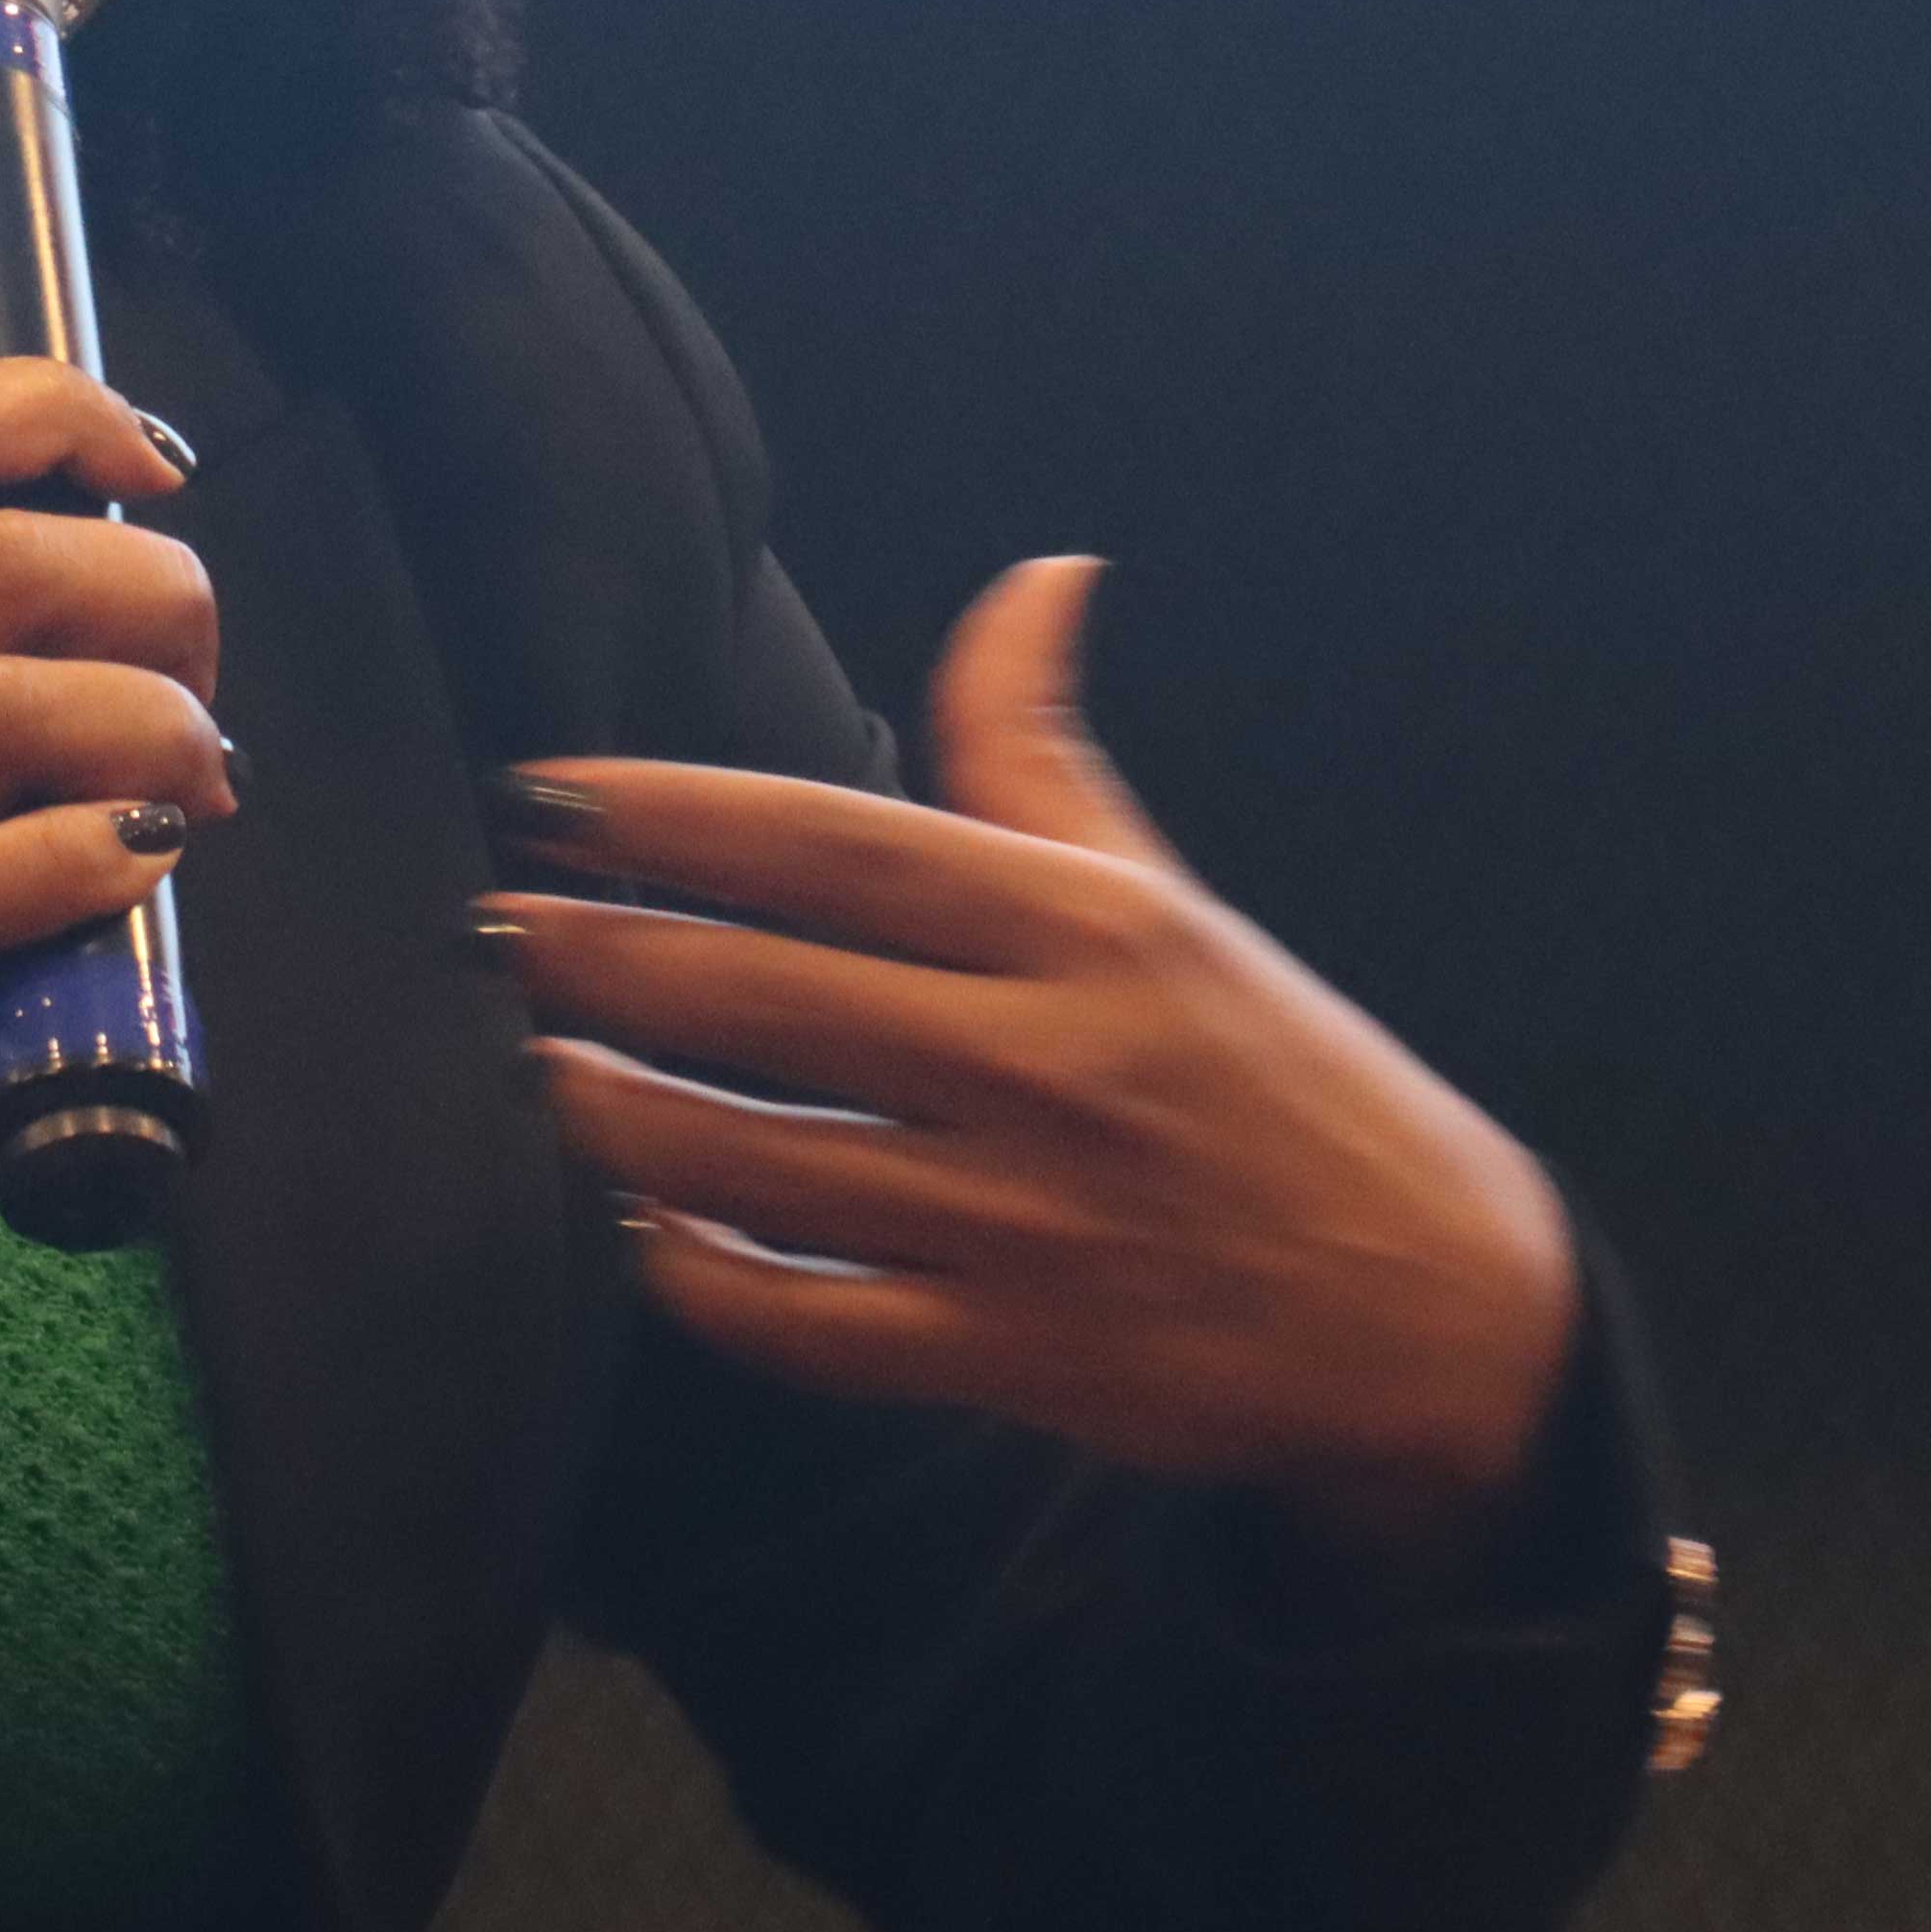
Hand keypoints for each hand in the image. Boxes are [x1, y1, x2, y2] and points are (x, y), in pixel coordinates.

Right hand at [0, 361, 231, 1241]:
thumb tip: (45, 631)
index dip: (45, 408)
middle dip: (156, 592)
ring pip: (11, 704)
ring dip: (153, 726)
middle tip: (195, 672)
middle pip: (1, 561)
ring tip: (193, 786)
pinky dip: (89, 859)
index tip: (142, 461)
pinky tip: (139, 865)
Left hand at [495, 560, 1574, 1597]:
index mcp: (1086, 930)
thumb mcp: (1171, 899)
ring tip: (538, 1067)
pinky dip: (704, 1278)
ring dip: (616, 1114)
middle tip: (494, 927)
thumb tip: (1031, 577)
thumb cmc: (1280, 1079)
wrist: (1436, 1312)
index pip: (831, 847)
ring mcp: (1023, 1219)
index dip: (668, 816)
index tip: (545, 796)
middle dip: (598, 958)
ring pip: (758, 1162)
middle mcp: (1048, 1063)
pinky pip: (808, 1321)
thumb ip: (1046, 756)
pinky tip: (646, 1229)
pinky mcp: (1011, 1354)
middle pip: (763, 999)